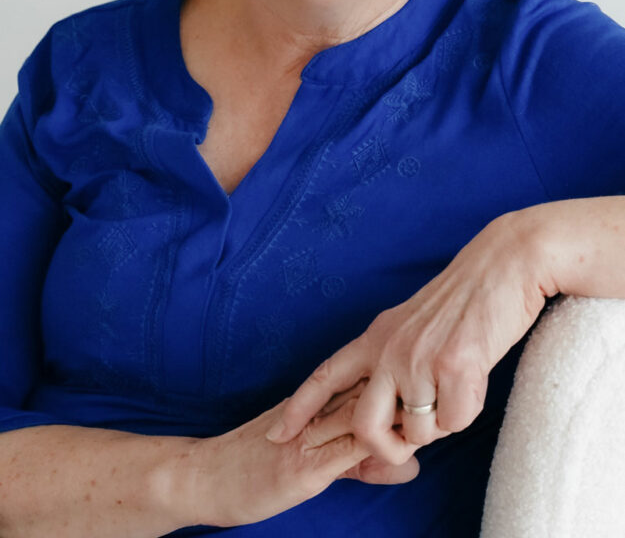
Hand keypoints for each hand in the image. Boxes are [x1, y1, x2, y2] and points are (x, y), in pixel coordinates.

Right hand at [189, 388, 418, 527]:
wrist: (203, 475)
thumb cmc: (255, 467)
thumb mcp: (318, 464)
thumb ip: (362, 464)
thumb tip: (410, 467)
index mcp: (317, 404)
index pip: (365, 380)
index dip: (399, 375)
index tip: (433, 366)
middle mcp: (316, 413)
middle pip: (370, 391)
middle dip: (406, 389)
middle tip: (442, 381)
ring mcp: (309, 437)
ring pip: (362, 416)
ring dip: (397, 417)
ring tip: (432, 417)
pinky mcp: (304, 466)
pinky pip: (344, 453)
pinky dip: (374, 450)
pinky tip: (399, 450)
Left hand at [265, 211, 548, 463]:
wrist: (504, 264)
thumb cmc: (466, 298)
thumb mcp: (414, 325)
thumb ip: (395, 361)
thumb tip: (397, 413)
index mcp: (377, 336)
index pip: (326, 375)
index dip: (300, 407)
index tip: (278, 432)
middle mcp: (391, 349)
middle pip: (365, 426)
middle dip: (385, 448)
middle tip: (407, 445)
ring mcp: (420, 359)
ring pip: (419, 433)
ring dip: (440, 423)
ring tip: (455, 385)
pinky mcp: (454, 366)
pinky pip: (456, 422)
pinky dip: (468, 412)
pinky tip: (475, 378)